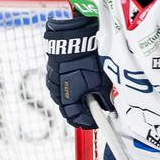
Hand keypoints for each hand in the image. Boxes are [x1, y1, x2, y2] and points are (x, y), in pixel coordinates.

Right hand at [45, 14, 113, 129]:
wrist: (73, 38)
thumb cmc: (86, 59)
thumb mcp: (100, 81)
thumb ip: (103, 98)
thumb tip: (108, 107)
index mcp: (67, 98)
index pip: (75, 118)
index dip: (87, 122)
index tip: (96, 122)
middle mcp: (56, 92)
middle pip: (68, 110)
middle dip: (81, 111)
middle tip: (94, 110)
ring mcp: (52, 82)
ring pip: (63, 98)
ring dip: (75, 99)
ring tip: (88, 94)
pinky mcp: (51, 73)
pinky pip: (60, 86)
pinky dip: (70, 88)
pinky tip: (79, 83)